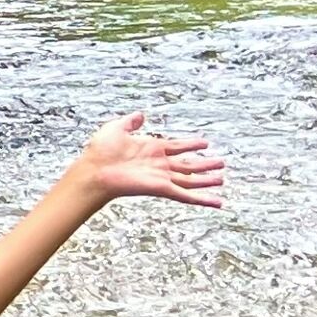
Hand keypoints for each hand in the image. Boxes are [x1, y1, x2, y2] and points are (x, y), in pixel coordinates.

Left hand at [65, 110, 226, 209]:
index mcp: (152, 148)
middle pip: (188, 165)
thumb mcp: (116, 128)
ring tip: (222, 180)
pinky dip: (202, 199)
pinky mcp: (162, 188)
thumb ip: (131, 121)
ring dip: (207, 180)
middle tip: (221, 163)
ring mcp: (162, 177)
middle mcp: (159, 164)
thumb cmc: (100, 151)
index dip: (191, 144)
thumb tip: (140, 114)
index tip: (205, 142)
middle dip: (205, 164)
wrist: (94, 170)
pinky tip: (217, 202)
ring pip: (190, 180)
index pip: (178, 146)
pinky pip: (186, 195)